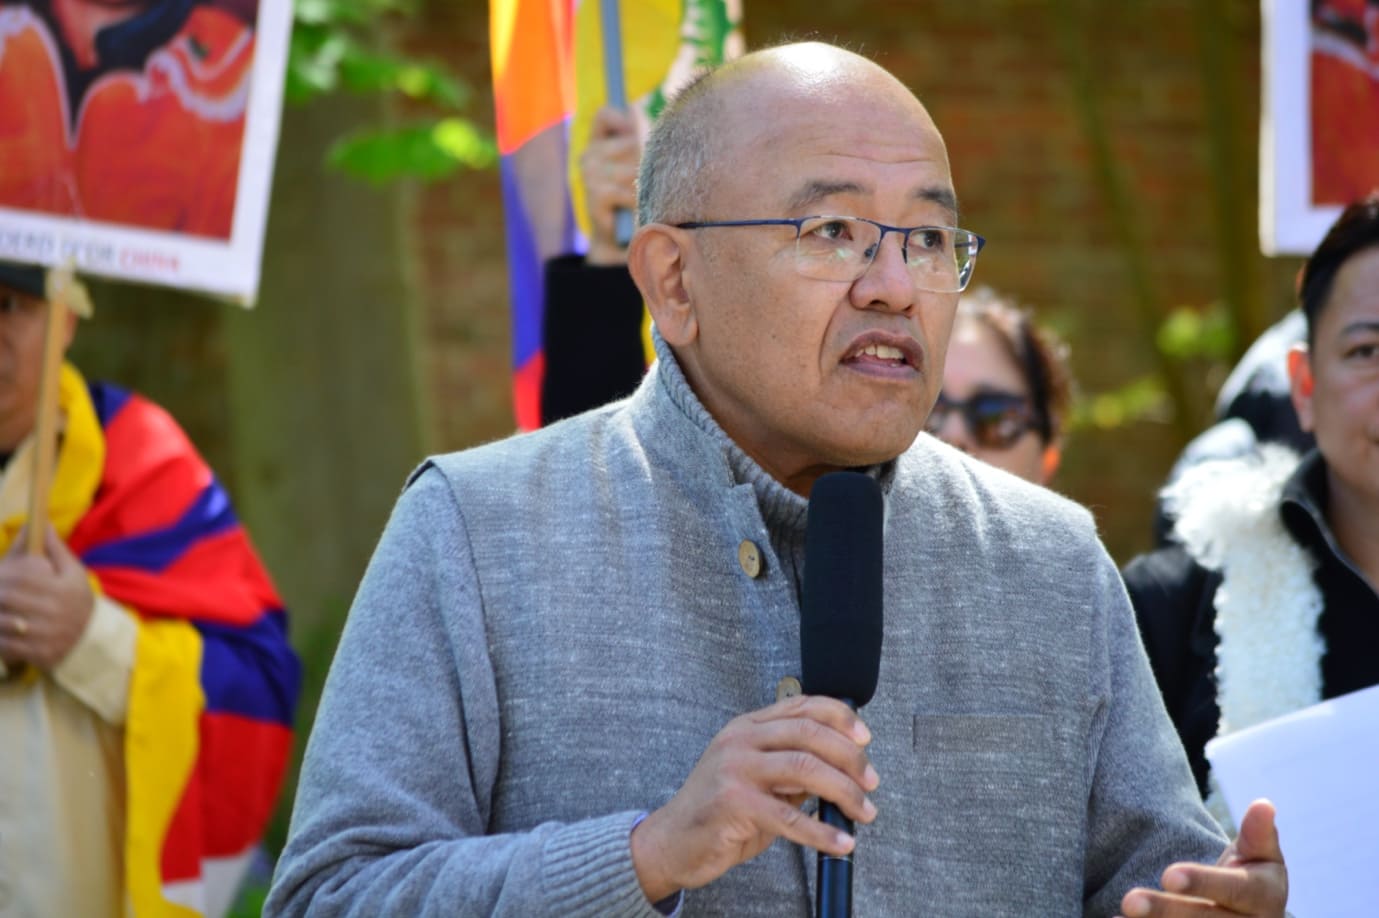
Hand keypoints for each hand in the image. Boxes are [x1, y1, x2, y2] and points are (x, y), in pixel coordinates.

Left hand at [0, 526, 94, 669]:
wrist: (91, 640)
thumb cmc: (78, 601)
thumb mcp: (74, 573)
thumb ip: (56, 550)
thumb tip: (42, 523)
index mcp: (62, 588)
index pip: (21, 577)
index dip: (3, 574)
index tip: (0, 574)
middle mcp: (54, 611)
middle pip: (7, 598)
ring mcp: (45, 634)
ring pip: (3, 622)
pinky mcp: (38, 653)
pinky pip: (6, 646)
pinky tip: (1, 630)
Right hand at [578, 105, 639, 265]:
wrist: (619, 237)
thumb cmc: (632, 196)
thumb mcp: (635, 161)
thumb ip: (633, 135)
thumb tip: (632, 109)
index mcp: (597, 143)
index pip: (605, 115)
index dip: (622, 120)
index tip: (634, 132)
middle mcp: (588, 155)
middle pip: (630, 143)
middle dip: (642, 162)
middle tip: (638, 180)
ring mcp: (589, 175)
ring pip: (631, 169)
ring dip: (642, 185)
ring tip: (636, 196)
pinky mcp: (595, 194)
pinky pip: (627, 191)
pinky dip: (636, 202)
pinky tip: (632, 209)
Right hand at [630, 694, 878, 903]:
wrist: (670, 842)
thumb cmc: (718, 812)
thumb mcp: (756, 778)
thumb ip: (791, 769)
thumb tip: (842, 770)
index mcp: (747, 727)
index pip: (802, 705)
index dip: (840, 716)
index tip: (865, 738)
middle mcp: (740, 740)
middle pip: (809, 733)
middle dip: (850, 758)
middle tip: (872, 783)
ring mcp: (734, 769)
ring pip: (805, 769)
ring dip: (844, 792)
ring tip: (864, 812)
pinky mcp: (733, 803)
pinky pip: (789, 817)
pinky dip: (822, 832)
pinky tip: (840, 843)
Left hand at [1119, 799, 1287, 916]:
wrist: (1252, 917)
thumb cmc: (1250, 876)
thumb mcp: (1261, 855)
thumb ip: (1259, 834)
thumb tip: (1263, 804)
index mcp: (1264, 897)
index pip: (1234, 890)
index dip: (1202, 883)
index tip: (1168, 875)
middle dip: (1167, 911)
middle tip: (1130, 901)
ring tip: (1123, 914)